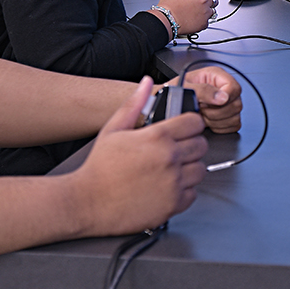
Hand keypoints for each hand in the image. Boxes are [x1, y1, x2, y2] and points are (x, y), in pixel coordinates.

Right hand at [73, 78, 208, 235]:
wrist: (88, 201)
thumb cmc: (98, 168)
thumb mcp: (113, 129)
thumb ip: (134, 104)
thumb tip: (146, 84)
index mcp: (157, 137)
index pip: (195, 123)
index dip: (190, 124)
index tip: (185, 129)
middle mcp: (169, 158)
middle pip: (201, 145)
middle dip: (191, 145)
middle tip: (176, 150)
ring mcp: (173, 182)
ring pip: (200, 170)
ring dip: (190, 168)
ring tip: (171, 169)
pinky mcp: (173, 204)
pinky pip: (193, 194)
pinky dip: (184, 191)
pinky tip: (168, 187)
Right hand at [157, 0, 219, 36]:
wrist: (166, 20)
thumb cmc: (169, 5)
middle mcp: (205, 2)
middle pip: (214, 0)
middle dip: (208, 0)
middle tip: (197, 2)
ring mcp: (205, 13)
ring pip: (212, 10)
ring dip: (206, 10)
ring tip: (194, 11)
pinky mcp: (204, 24)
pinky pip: (207, 21)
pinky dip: (202, 20)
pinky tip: (193, 18)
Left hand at [175, 66, 241, 133]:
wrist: (168, 104)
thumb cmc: (173, 92)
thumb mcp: (184, 87)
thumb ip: (202, 90)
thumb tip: (222, 97)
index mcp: (216, 76)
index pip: (234, 87)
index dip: (226, 97)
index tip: (213, 103)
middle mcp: (224, 89)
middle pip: (236, 105)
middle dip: (217, 112)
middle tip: (201, 109)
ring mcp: (227, 104)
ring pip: (235, 117)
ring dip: (216, 121)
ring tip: (202, 115)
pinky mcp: (227, 117)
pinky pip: (233, 126)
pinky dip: (220, 128)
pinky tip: (207, 122)